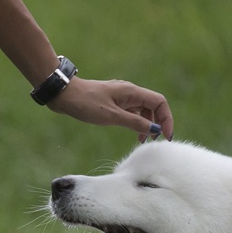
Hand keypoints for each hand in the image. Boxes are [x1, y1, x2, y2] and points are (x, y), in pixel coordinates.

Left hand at [47, 77, 173, 142]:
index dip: (166, 118)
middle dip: (158, 122)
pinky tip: (133, 133)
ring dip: (146, 124)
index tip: (165, 136)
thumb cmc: (86, 104)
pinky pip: (131, 111)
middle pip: (153, 105)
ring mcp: (121, 96)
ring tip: (142, 140)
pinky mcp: (113, 101)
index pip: (159, 102)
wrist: (64, 95)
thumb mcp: (112, 116)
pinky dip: (135, 122)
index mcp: (132, 92)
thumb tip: (154, 129)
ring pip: (142, 109)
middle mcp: (129, 92)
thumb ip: (134, 123)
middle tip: (154, 140)